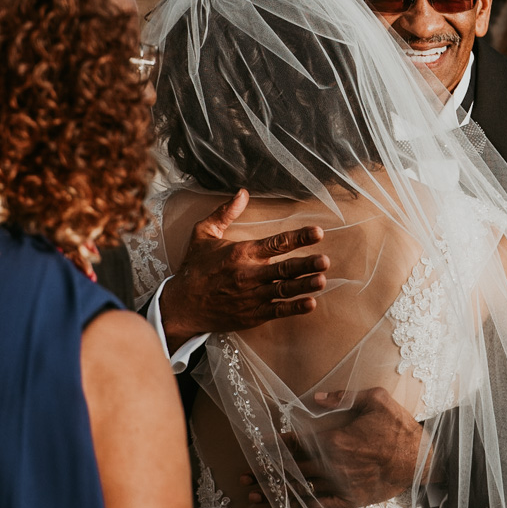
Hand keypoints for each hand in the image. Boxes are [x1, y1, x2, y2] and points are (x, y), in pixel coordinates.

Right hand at [160, 190, 329, 341]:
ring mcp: (252, 296)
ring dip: (304, 285)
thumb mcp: (203, 234)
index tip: (317, 232)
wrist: (181, 305)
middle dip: (306, 264)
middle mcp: (249, 274)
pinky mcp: (252, 315)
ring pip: (283, 290)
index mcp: (241, 253)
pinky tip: (310, 303)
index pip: (276, 243)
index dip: (298, 237)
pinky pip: (277, 310)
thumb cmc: (194, 268)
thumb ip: (224, 213)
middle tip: (325, 260)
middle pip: (283, 269)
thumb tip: (242, 192)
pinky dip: (294, 308)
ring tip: (322, 280)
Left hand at [243, 387, 422, 507]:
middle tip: (243, 476)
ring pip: (302, 488)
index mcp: (335, 440)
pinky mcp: (351, 499)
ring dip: (276, 491)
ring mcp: (341, 484)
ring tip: (253, 495)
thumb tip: (317, 396)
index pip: (296, 443)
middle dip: (265, 471)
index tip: (254, 447)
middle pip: (292, 468)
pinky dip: (303, 505)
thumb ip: (344, 397)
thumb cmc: (398, 427)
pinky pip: (322, 504)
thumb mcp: (375, 399)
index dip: (273, 446)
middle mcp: (333, 465)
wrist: (420, 460)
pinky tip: (289, 505)